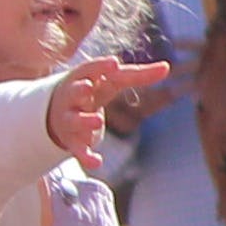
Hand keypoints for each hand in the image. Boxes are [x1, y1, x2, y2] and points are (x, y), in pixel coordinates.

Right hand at [46, 55, 171, 168]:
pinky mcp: (72, 140)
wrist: (58, 112)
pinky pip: (77, 148)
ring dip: (85, 121)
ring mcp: (70, 118)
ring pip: (74, 119)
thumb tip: (167, 67)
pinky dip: (85, 155)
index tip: (114, 63)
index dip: (101, 66)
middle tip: (88, 88)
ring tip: (98, 122)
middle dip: (79, 90)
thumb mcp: (113, 82)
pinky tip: (97, 162)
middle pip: (74, 91)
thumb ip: (139, 75)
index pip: (91, 69)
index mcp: (86, 79)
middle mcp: (74, 97)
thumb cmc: (94, 90)